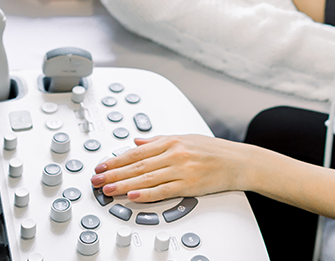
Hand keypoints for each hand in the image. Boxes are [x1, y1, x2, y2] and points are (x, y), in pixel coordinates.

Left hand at [90, 135, 252, 201]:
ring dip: (124, 184)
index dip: (116, 160)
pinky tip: (133, 195)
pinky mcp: (189, 185)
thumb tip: (137, 141)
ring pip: (146, 178)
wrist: (238, 161)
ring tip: (107, 188)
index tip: (102, 166)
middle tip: (96, 179)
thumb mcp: (184, 138)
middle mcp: (174, 153)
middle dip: (114, 173)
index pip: (136, 151)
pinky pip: (163, 190)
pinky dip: (146, 193)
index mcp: (171, 141)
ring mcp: (181, 169)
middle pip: (137, 165)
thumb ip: (158, 140)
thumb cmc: (213, 150)